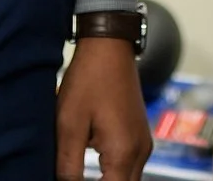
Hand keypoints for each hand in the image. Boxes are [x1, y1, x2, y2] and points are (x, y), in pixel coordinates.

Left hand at [57, 36, 149, 180]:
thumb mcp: (69, 125)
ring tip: (79, 175)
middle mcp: (140, 151)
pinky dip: (113, 174)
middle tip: (73, 178)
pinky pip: (130, 167)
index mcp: (124, 152)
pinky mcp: (140, 136)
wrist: (109, 46)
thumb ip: (68, 165)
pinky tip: (93, 169)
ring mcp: (144, 144)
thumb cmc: (89, 79)